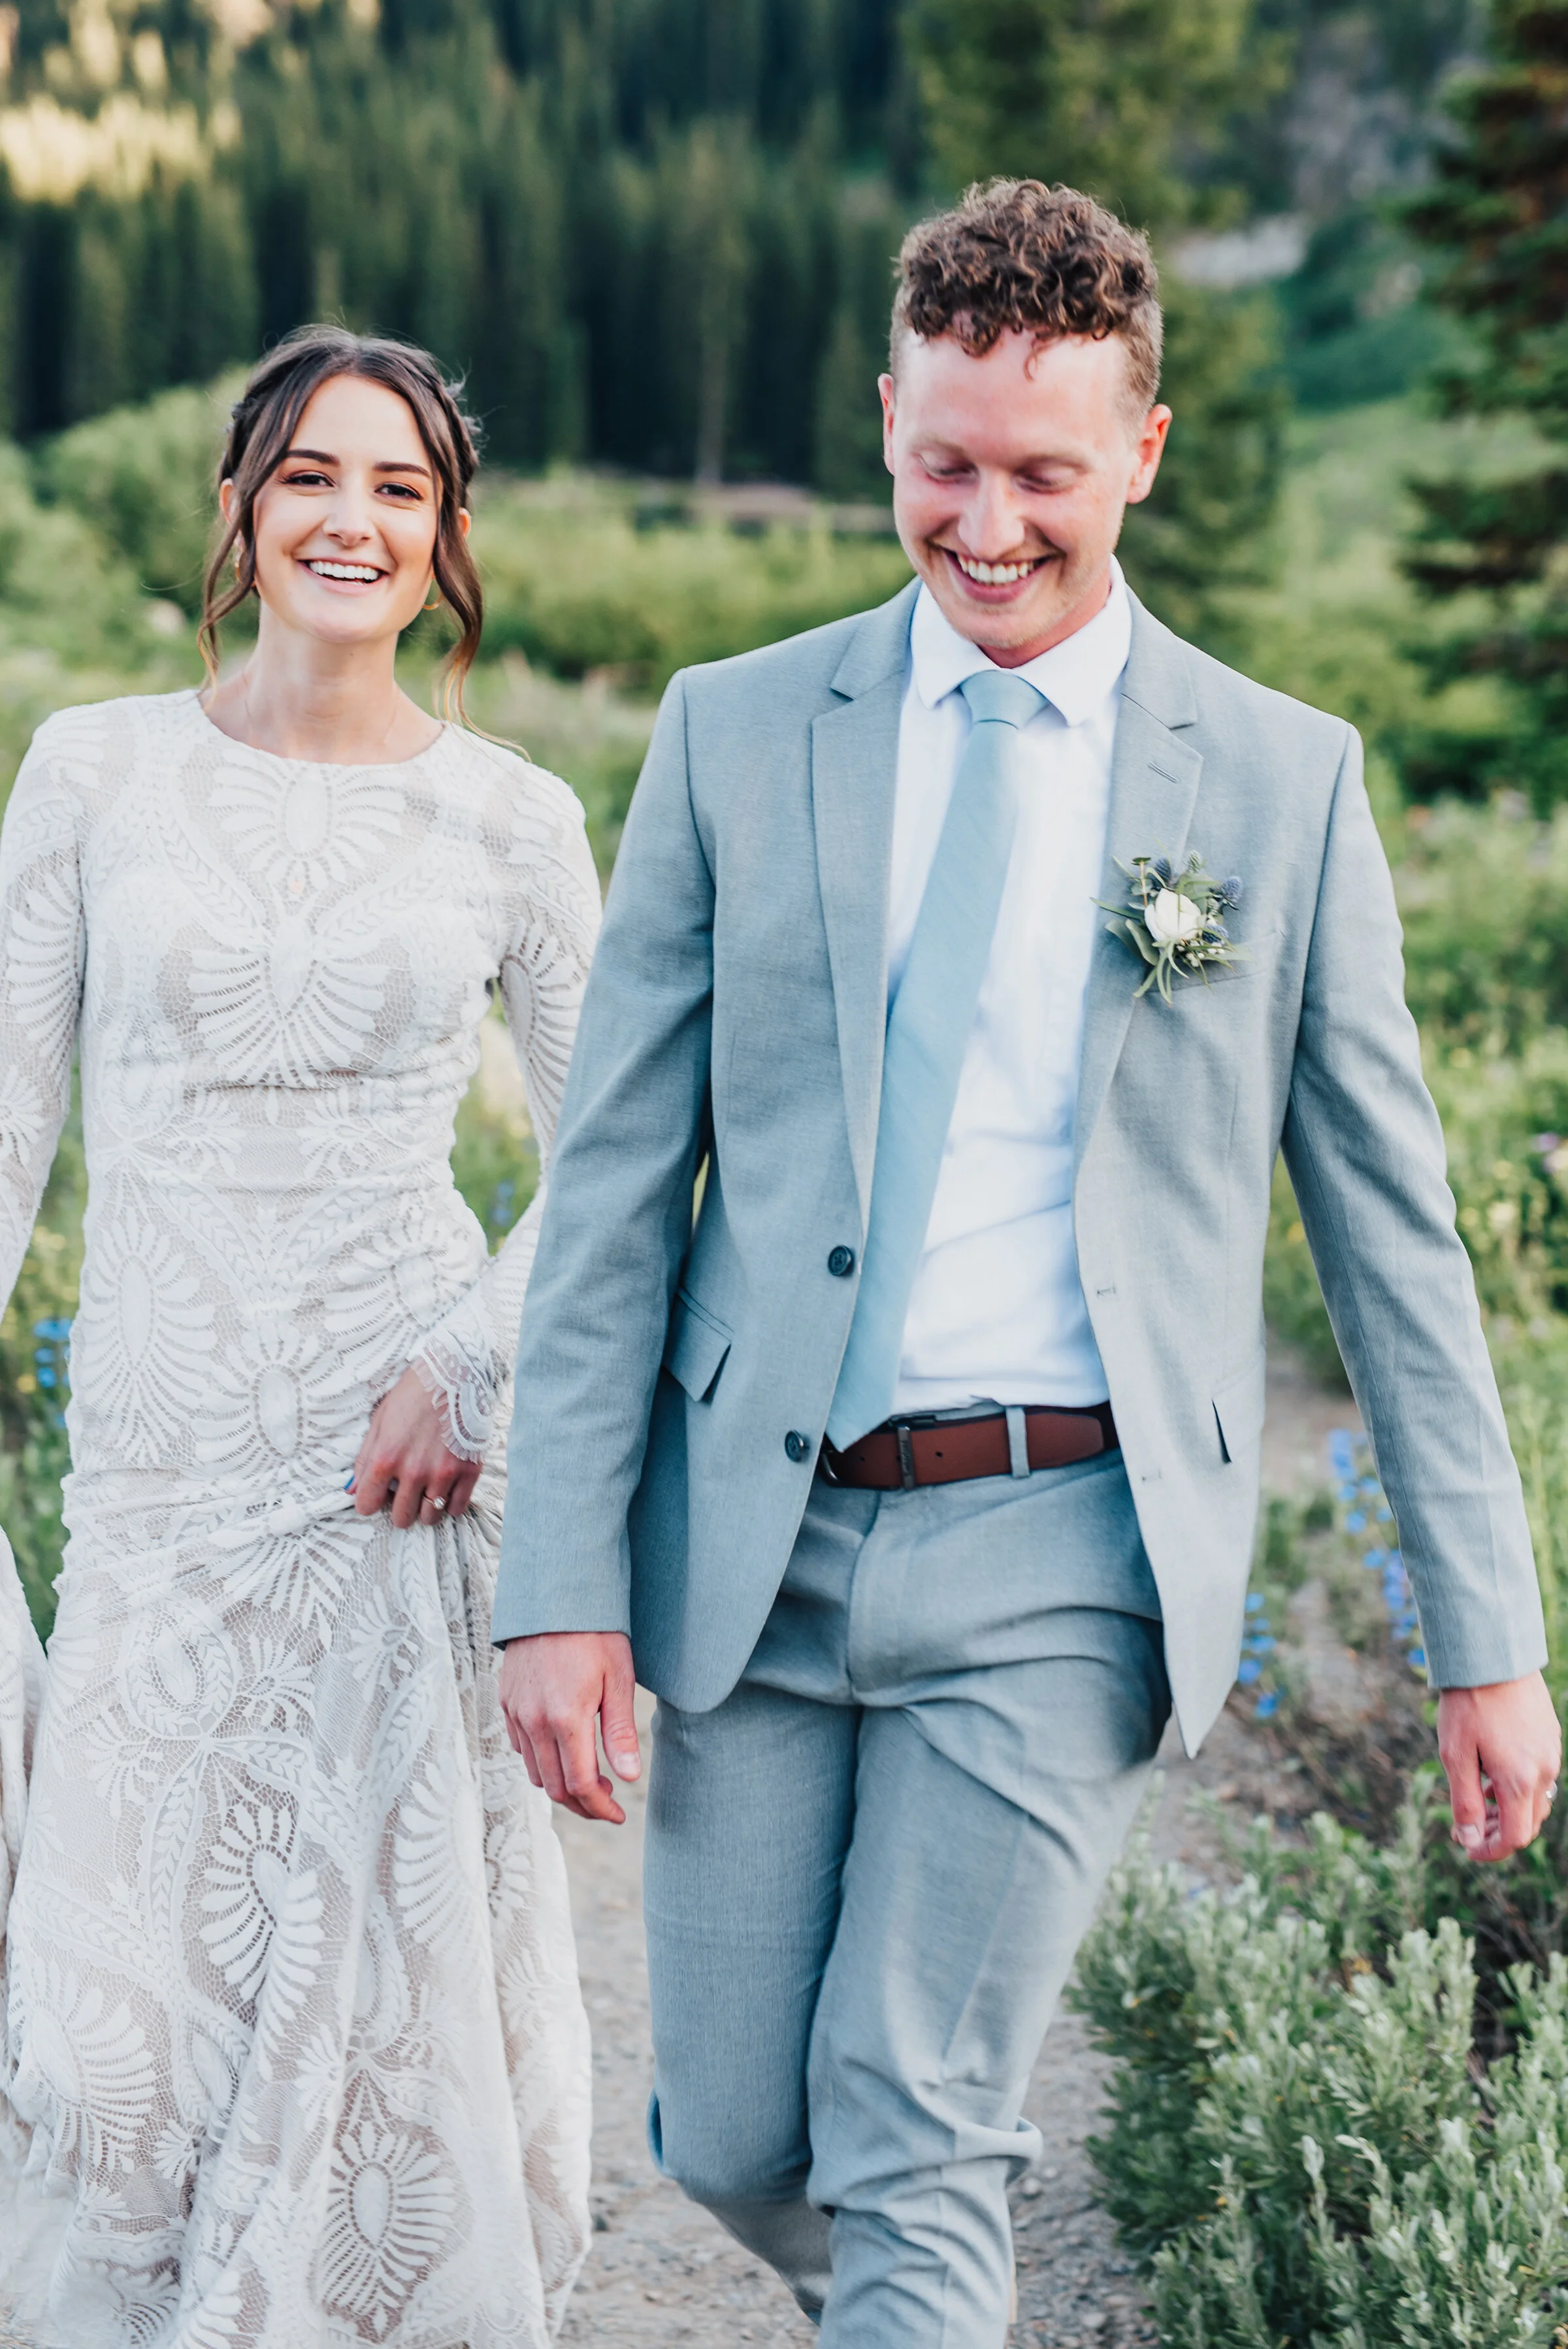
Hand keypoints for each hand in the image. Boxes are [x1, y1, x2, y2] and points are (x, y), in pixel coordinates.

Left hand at [351, 1366, 480, 1530]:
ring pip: (430, 1517)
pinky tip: (446, 1488)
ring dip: (425, 1508)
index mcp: (385, 1458)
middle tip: (404, 1492)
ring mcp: (444, 1473)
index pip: (367, 1506)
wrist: (454, 1374)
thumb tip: (353, 1490)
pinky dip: (451, 1503)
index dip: (369, 1502)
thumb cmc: (413, 1394)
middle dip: (399, 1508)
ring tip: (426, 1490)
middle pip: (401, 1517)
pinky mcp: (469, 1471)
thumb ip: (364, 1459)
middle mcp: (414, 1471)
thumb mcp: (379, 1421)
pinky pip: (457, 1508)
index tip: (377, 1495)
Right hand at [498, 1632, 640, 1824]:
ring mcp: (516, 1712)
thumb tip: (628, 1778)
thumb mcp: (619, 1678)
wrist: (554, 1594)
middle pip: (555, 1788)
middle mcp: (535, 1721)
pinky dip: (542, 1761)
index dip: (600, 1808)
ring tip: (591, 1775)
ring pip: (535, 1772)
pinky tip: (564, 1749)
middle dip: (583, 1805)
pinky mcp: (507, 1702)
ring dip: (562, 1785)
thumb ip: (620, 1732)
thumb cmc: (594, 1632)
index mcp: (566, 1718)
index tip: (619, 1815)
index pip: (581, 1785)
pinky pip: (520, 1748)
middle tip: (608, 1800)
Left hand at [1437, 1670, 1560, 1860]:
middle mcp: (1543, 1771)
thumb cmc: (1468, 1705)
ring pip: (1536, 1801)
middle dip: (1499, 1833)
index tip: (1466, 1848)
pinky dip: (1518, 1788)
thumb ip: (1465, 1803)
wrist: (1492, 1657)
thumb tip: (1469, 1841)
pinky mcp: (1550, 1737)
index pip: (1514, 1837)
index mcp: (1520, 1782)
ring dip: (1509, 1811)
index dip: (1490, 1851)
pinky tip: (1493, 1774)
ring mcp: (1551, 1753)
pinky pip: (1540, 1776)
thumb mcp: (1456, 1757)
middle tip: (1468, 1828)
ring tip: (1480, 1801)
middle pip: (1528, 1823)